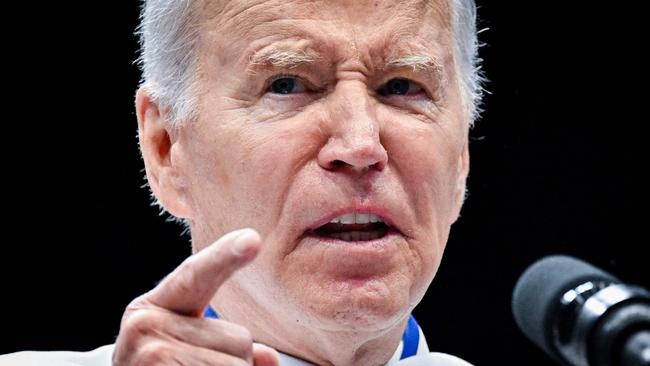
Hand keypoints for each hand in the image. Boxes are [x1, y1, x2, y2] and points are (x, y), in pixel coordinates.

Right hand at [112, 228, 278, 365]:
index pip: (196, 275)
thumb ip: (224, 341)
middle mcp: (145, 325)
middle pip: (240, 339)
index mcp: (153, 307)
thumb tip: (269, 358)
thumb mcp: (185, 348)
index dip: (225, 256)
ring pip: (238, 365)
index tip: (252, 239)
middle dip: (231, 362)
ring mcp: (149, 354)